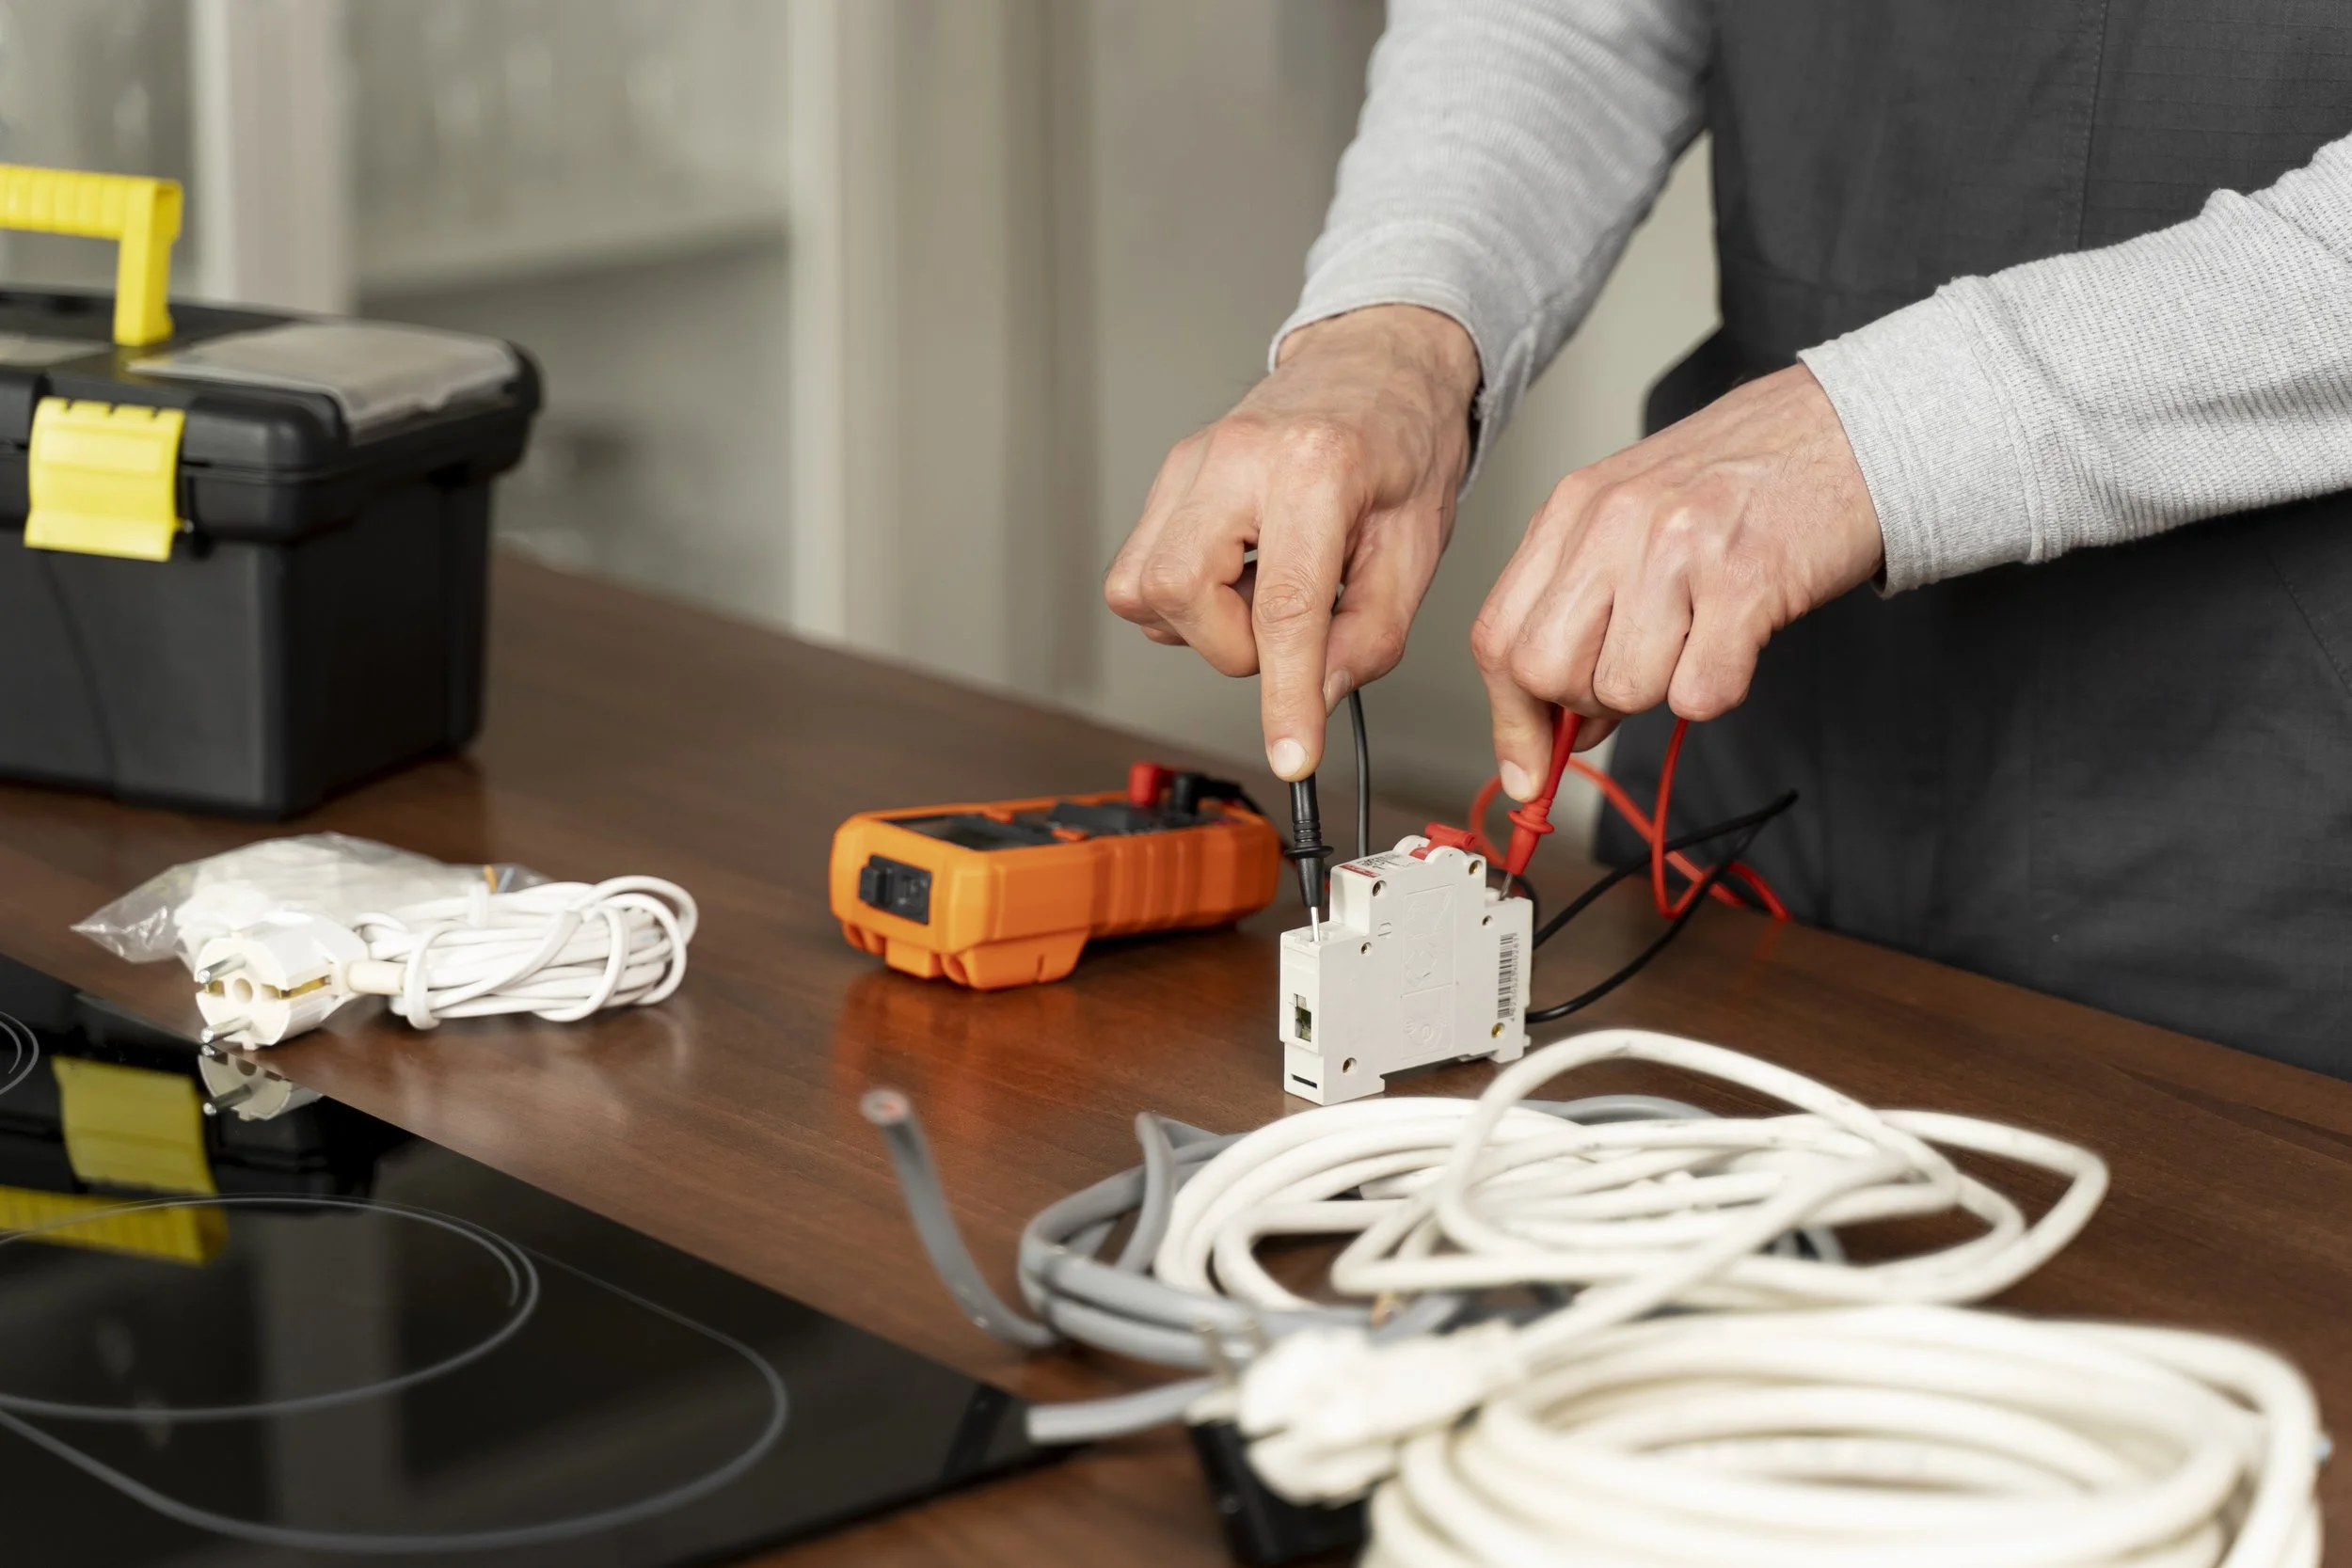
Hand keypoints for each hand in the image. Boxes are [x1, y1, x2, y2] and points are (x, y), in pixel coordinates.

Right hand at [1104, 304, 1479, 779]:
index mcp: (1316, 470)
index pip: (1284, 608)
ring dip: (1201, 623)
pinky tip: (1235, 577)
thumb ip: (1369, 636)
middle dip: (1229, 644)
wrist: (1377, 364)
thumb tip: (1314, 700)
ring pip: (1140, 588)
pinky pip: (1139, 569)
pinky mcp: (1170, 476)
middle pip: (1178, 594)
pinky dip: (1183, 598)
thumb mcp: (1416, 548)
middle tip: (1284, 628)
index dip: (1286, 697)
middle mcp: (1238, 457)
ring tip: (1260, 595)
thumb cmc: (1402, 444)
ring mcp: (1191, 463)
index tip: (1292, 756)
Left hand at [1470, 365, 1882, 797]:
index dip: (1510, 716)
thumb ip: (1583, 608)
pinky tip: (1739, 636)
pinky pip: (1699, 693)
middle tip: (1639, 673)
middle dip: (1585, 704)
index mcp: (1575, 508)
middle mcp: (1614, 522)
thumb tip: (1556, 727)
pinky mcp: (1746, 580)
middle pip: (1544, 670)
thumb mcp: (1634, 519)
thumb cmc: (1744, 479)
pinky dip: (1719, 688)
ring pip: (1623, 689)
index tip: (1528, 768)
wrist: (1852, 429)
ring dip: (1662, 688)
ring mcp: (1677, 548)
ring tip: (1701, 632)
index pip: (1499, 636)